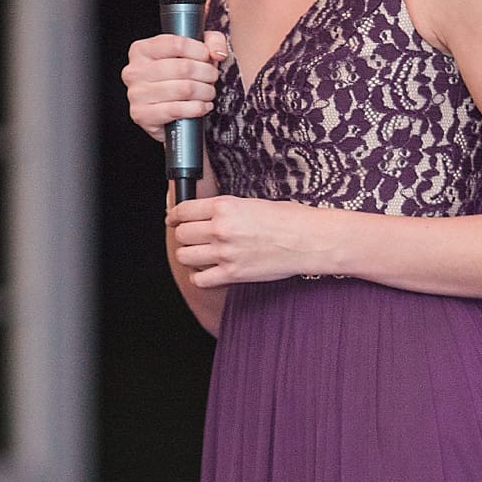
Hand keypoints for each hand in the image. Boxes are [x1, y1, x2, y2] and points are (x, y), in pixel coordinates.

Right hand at [123, 30, 226, 143]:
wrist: (165, 114)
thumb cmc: (179, 79)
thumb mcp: (195, 52)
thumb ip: (212, 41)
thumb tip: (217, 53)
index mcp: (141, 50)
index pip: (177, 44)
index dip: (200, 51)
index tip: (208, 58)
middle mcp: (134, 71)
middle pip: (184, 68)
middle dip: (207, 73)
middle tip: (212, 78)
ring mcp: (136, 94)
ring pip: (184, 89)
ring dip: (205, 92)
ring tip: (209, 92)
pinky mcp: (142, 115)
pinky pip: (177, 110)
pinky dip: (197, 108)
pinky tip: (203, 106)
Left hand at [168, 194, 322, 287]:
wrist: (308, 240)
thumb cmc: (287, 219)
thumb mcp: (251, 202)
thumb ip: (225, 209)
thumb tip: (205, 214)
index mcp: (225, 206)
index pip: (183, 210)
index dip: (174, 215)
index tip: (173, 219)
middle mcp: (221, 228)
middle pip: (181, 234)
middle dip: (182, 235)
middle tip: (188, 237)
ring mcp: (225, 253)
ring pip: (185, 256)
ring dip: (189, 256)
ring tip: (199, 254)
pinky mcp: (232, 274)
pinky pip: (200, 279)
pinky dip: (200, 277)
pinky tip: (208, 272)